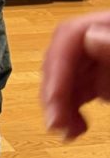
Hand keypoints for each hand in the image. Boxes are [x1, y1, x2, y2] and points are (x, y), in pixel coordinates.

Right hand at [41, 12, 109, 138]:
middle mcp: (101, 39)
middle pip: (61, 57)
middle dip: (53, 92)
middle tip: (54, 122)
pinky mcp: (102, 80)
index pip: (70, 34)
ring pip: (64, 78)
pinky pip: (77, 91)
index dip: (56, 64)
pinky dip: (70, 110)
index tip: (53, 98)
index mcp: (108, 26)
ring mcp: (100, 61)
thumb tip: (90, 36)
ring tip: (62, 131)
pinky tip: (73, 128)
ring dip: (57, 106)